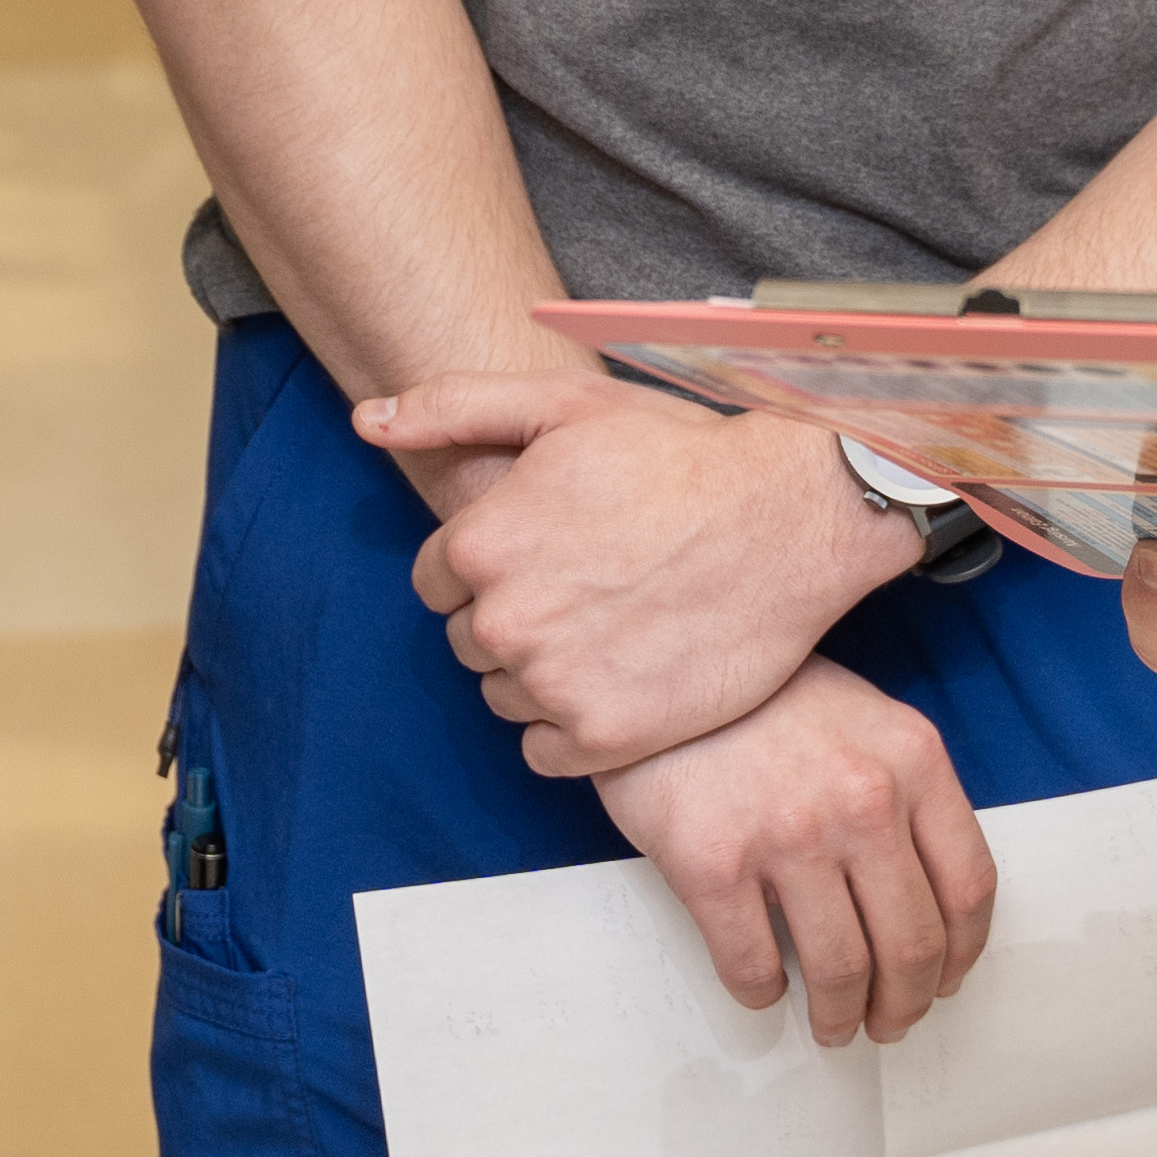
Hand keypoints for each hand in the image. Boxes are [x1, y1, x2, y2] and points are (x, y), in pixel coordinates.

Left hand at [361, 376, 909, 777]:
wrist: (790, 516)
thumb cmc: (678, 454)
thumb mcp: (563, 404)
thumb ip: (452, 407)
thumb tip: (366, 421)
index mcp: (480, 544)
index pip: (437, 582)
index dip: (490, 563)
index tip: (550, 548)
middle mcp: (505, 622)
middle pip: (468, 642)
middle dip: (513, 616)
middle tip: (589, 583)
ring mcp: (555, 687)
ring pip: (504, 697)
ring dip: (541, 673)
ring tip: (613, 625)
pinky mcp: (606, 739)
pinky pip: (544, 752)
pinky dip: (572, 726)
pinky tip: (621, 676)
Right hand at [591, 657, 1003, 1047]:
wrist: (657, 660)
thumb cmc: (761, 695)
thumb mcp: (864, 718)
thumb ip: (904, 794)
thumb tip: (924, 900)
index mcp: (911, 760)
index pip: (969, 886)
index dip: (962, 953)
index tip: (945, 979)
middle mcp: (861, 799)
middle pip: (911, 943)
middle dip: (904, 1004)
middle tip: (889, 1021)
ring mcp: (787, 834)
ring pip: (841, 970)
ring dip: (840, 1016)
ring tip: (832, 1024)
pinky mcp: (713, 864)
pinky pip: (754, 967)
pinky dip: (765, 995)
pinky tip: (766, 987)